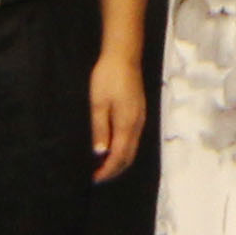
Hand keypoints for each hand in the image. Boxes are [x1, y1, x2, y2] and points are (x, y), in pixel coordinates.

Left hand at [89, 52, 146, 178]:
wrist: (124, 55)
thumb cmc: (108, 77)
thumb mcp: (98, 104)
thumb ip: (100, 130)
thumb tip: (100, 153)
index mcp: (126, 123)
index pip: (119, 156)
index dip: (107, 170)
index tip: (95, 179)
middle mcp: (137, 123)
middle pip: (129, 155)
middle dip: (115, 169)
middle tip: (98, 176)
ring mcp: (140, 117)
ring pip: (133, 147)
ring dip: (120, 160)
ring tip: (103, 165)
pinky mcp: (139, 111)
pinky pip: (134, 138)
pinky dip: (124, 148)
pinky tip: (112, 146)